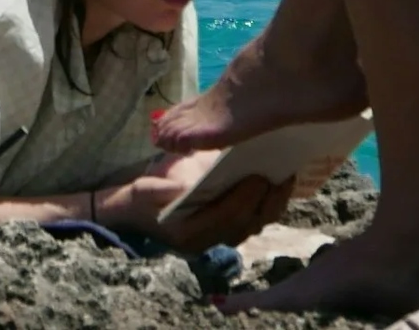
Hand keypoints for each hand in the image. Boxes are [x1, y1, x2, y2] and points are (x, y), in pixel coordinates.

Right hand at [100, 152, 277, 251]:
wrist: (133, 216)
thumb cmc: (141, 197)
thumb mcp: (146, 188)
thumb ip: (165, 188)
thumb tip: (189, 184)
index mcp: (188, 232)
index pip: (225, 216)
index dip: (245, 197)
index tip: (260, 175)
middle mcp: (206, 243)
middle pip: (246, 224)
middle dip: (267, 201)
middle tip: (283, 174)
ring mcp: (215, 242)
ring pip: (253, 227)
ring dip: (272, 205)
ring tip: (286, 178)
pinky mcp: (222, 235)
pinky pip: (250, 224)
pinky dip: (265, 207)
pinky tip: (275, 187)